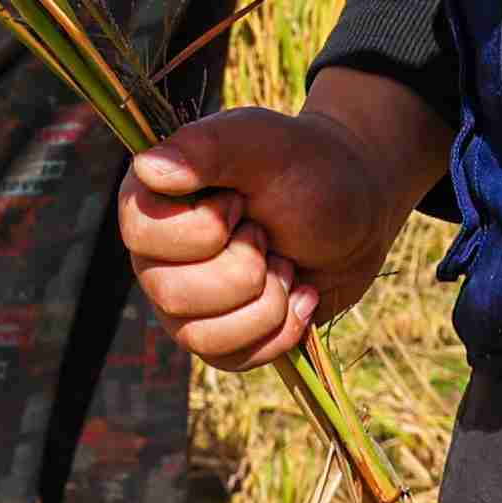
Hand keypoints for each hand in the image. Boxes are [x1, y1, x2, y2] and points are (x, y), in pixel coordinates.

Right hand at [114, 73, 446, 369]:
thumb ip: (208, 146)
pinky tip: (298, 294)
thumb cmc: (308, 169)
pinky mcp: (218, 335)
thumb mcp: (264, 144)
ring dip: (265, 301)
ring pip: (200, 337)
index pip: (142, 234)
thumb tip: (149, 167)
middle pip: (172, 294)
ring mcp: (183, 300)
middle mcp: (156, 253)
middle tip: (266, 234)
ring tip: (284, 263)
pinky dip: (279, 329)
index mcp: (152, 196)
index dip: (204, 228)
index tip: (241, 201)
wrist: (359, 215)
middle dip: (244, 269)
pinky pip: (230, 359)